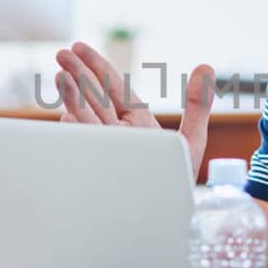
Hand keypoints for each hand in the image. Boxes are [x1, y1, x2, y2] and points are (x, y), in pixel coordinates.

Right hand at [54, 41, 213, 174]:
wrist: (171, 219)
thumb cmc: (178, 181)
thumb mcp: (191, 140)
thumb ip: (198, 104)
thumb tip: (207, 67)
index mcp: (134, 121)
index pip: (111, 88)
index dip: (95, 66)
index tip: (78, 48)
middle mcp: (115, 133)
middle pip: (93, 98)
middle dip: (77, 75)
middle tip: (61, 53)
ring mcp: (104, 149)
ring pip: (84, 119)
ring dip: (72, 98)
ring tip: (60, 76)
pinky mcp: (96, 168)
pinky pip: (82, 148)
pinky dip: (75, 132)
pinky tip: (66, 117)